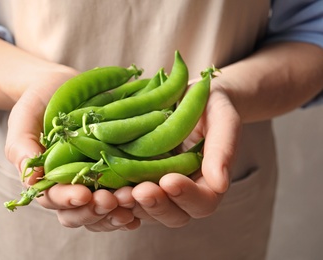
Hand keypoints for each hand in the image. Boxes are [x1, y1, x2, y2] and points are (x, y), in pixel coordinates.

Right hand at [5, 63, 139, 230]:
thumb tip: (31, 180)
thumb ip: (22, 147)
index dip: (68, 200)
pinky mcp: (116, 170)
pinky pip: (125, 195)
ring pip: (105, 209)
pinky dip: (134, 203)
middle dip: (96, 210)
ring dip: (117, 210)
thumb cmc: (39, 104)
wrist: (63, 86)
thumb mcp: (25, 119)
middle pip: (82, 212)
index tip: (83, 195)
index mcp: (49, 179)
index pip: (55, 199)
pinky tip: (143, 202)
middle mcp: (73, 185)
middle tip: (111, 201)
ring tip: (131, 200)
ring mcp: (96, 180)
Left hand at [126, 83, 240, 226]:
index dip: (187, 196)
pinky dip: (115, 197)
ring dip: (131, 205)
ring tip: (118, 193)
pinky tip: (103, 187)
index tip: (170, 181)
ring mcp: (157, 188)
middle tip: (140, 191)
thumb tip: (221, 183)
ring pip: (145, 211)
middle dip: (156, 205)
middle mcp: (182, 193)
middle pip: (172, 215)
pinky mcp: (136, 179)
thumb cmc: (210, 106)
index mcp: (208, 183)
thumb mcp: (223, 119)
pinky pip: (126, 196)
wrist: (186, 96)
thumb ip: (223, 148)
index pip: (202, 202)